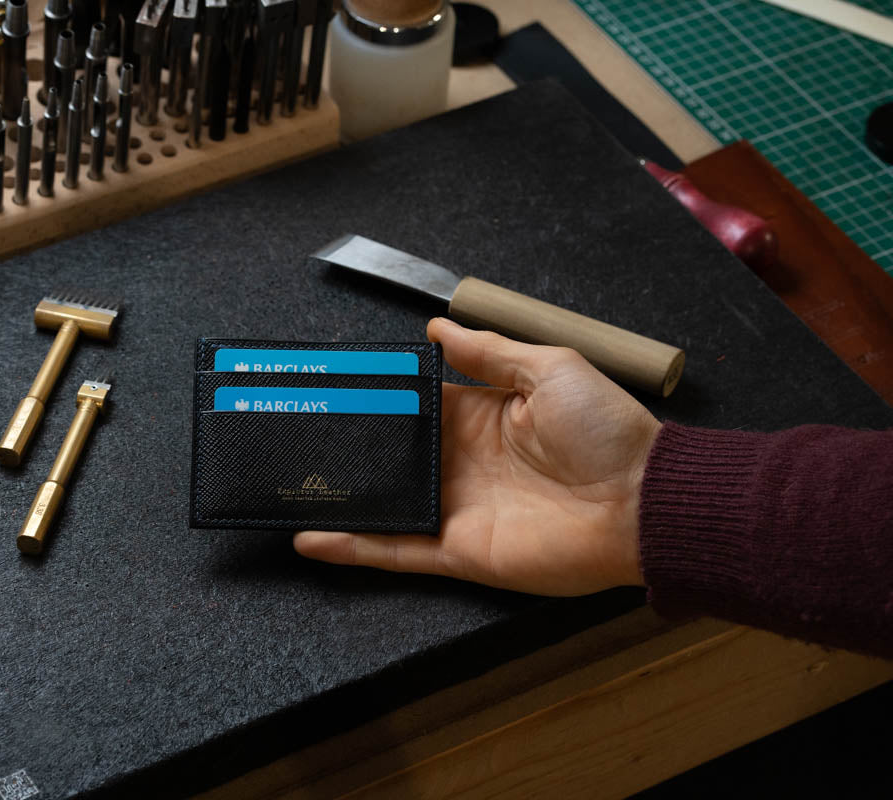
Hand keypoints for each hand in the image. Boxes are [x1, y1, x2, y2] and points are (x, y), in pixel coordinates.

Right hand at [293, 318, 659, 595]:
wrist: (643, 501)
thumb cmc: (606, 430)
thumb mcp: (549, 368)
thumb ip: (488, 351)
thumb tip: (437, 327)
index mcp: (482, 418)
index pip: (418, 405)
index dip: (380, 397)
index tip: (336, 385)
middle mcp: (462, 464)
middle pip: (393, 455)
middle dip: (348, 446)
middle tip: (295, 431)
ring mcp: (457, 509)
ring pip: (385, 504)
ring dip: (340, 497)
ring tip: (288, 484)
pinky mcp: (459, 551)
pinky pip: (397, 550)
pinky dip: (354, 547)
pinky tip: (312, 536)